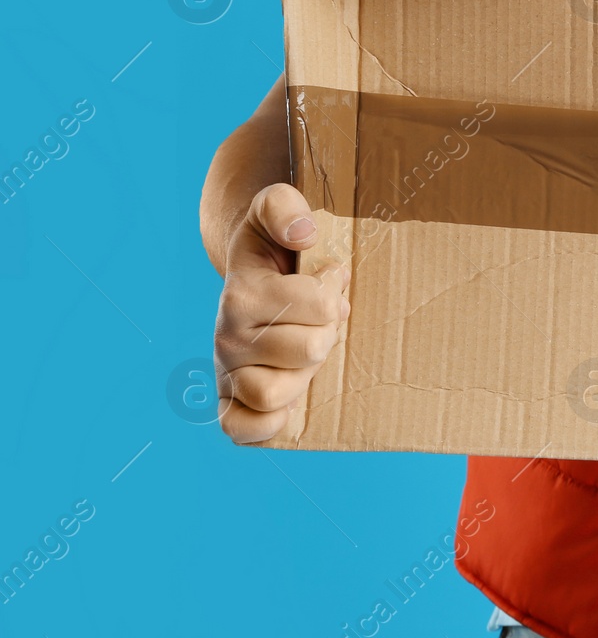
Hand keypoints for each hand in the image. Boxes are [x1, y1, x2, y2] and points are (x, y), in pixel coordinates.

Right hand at [213, 184, 347, 443]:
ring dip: (305, 375)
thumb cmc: (273, 247)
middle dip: (327, 333)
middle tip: (316, 320)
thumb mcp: (277, 211)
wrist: (250, 271)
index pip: (320, 307)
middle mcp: (226, 336)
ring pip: (278, 394)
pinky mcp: (228, 402)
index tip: (324, 282)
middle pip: (311, 351)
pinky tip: (287, 401)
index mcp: (242, 293)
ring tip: (303, 354)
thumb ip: (285, 207)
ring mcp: (224, 372)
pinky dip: (268, 423)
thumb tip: (304, 232)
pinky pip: (243, 430)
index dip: (334, 294)